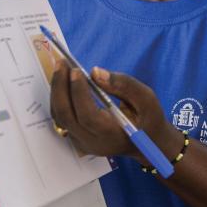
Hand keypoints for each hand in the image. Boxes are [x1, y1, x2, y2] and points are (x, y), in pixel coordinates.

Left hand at [48, 59, 174, 161]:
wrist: (148, 144)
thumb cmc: (148, 120)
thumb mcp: (146, 99)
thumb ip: (124, 85)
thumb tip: (95, 72)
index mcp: (111, 135)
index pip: (87, 115)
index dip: (78, 92)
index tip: (75, 70)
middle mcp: (92, 142)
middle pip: (66, 116)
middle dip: (60, 87)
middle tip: (62, 63)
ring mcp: (82, 143)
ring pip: (59, 117)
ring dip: (57, 91)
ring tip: (61, 68)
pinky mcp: (77, 139)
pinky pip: (62, 118)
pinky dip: (60, 98)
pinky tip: (63, 82)